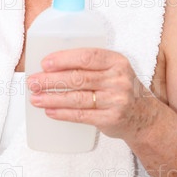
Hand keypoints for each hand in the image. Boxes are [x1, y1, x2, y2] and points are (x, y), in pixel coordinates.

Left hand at [27, 48, 156, 140]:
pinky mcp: (111, 119)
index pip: (87, 56)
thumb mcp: (113, 69)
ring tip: (35, 98)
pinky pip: (82, 115)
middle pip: (78, 78)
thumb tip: (51, 64)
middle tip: (33, 81)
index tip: (45, 63)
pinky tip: (49, 111)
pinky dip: (63, 113)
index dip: (64, 59)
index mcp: (116, 61)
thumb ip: (90, 64)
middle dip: (51, 80)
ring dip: (52, 98)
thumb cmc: (119, 87)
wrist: (144, 116)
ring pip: (77, 98)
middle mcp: (118, 79)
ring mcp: (116, 100)